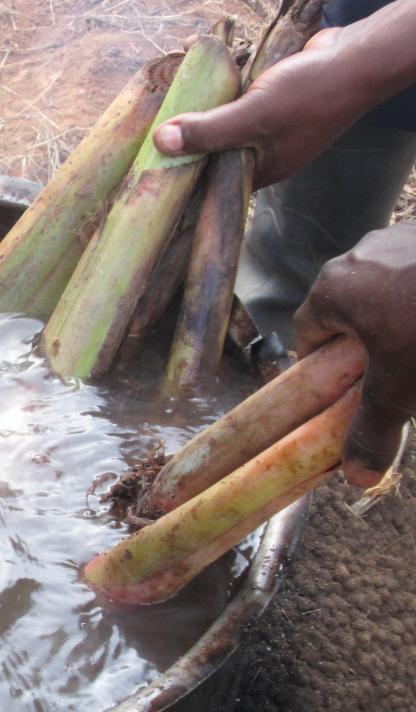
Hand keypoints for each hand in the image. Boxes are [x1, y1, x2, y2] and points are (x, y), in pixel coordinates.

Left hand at [153, 27, 359, 187]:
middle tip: (150, 152)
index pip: (215, 188)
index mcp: (262, 171)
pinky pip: (238, 110)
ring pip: (226, 133)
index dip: (186, 186)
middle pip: (217, 161)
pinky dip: (221, 105)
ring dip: (204, 126)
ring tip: (165, 126)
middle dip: (189, 154)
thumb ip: (208, 131)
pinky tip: (201, 97)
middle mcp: (266, 156)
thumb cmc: (309, 94)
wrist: (357, 59)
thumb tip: (161, 144)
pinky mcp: (274, 104)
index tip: (152, 183)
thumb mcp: (252, 116)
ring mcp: (272, 130)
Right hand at [294, 222, 415, 486]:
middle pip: (350, 310)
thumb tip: (356, 476)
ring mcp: (401, 236)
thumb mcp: (402, 387)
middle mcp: (360, 255)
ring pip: (390, 290)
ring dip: (402, 318)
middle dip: (367, 344)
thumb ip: (375, 428)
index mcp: (333, 288)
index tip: (343, 391)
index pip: (308, 333)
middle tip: (396, 373)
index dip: (322, 368)